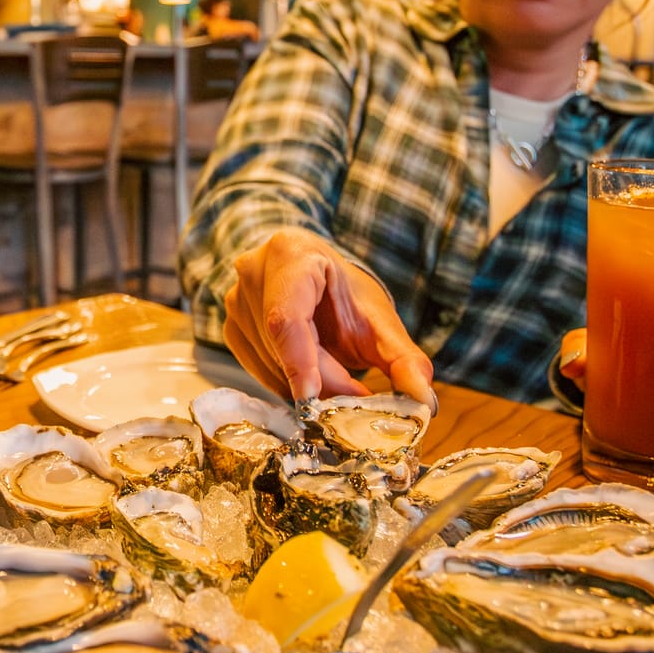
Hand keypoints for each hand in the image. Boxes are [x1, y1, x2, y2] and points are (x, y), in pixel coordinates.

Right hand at [221, 227, 434, 403]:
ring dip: (308, 386)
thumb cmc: (345, 294)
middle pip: (282, 346)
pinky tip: (313, 376)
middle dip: (321, 381)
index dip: (299, 361)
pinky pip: (258, 371)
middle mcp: (253, 271)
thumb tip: (423, 398)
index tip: (315, 399)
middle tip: (358, 399)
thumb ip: (404, 359)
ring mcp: (234, 300)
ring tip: (341, 380)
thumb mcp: (380, 321)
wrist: (318, 281)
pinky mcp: (230, 328)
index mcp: (290, 253)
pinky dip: (289, 384)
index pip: (287, 317)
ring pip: (269, 364)